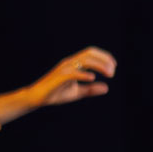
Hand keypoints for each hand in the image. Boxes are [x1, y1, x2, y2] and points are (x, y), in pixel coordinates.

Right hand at [0, 47, 115, 123]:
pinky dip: (83, 74)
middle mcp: (69, 63)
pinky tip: (92, 78)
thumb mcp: (77, 92)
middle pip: (89, 54)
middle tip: (112, 73)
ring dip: (99, 66)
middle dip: (104, 60)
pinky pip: (72, 73)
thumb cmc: (56, 93)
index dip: (104, 56)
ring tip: (109, 74)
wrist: (38, 98)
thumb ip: (91, 89)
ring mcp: (64, 69)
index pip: (90, 53)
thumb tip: (106, 88)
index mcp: (74, 64)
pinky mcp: (59, 77)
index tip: (114, 65)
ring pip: (84, 61)